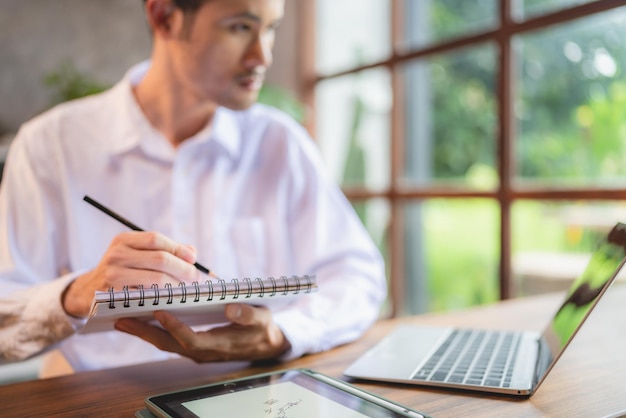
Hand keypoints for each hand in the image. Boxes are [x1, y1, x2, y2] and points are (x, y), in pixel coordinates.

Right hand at [62, 231, 200, 317]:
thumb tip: (192, 252)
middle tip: (196, 279)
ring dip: (177, 285)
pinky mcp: (114, 296)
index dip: (178, 249)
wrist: (87, 292)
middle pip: (160, 259)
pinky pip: (147, 296)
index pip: (155, 239)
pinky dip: (164, 297)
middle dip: (184, 269)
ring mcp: (113, 275)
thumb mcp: (135, 254)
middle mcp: (116, 255)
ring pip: (156, 279)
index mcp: (123, 240)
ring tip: (187, 290)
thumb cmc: (121, 271)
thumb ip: (163, 250)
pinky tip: (172, 299)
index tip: (193, 259)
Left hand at [114, 303, 291, 361]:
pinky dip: (153, 330)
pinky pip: (169, 340)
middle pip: (169, 345)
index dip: (174, 328)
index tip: (159, 312)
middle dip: (144, 333)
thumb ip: (247, 314)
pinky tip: (143, 318)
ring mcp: (197, 350)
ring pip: (165, 343)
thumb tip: (230, 306)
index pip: (191, 340)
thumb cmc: (262, 328)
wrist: (265, 343)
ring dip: (144, 332)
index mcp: (219, 345)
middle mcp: (203, 351)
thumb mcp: (262, 319)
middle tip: (122, 319)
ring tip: (123, 318)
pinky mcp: (194, 345)